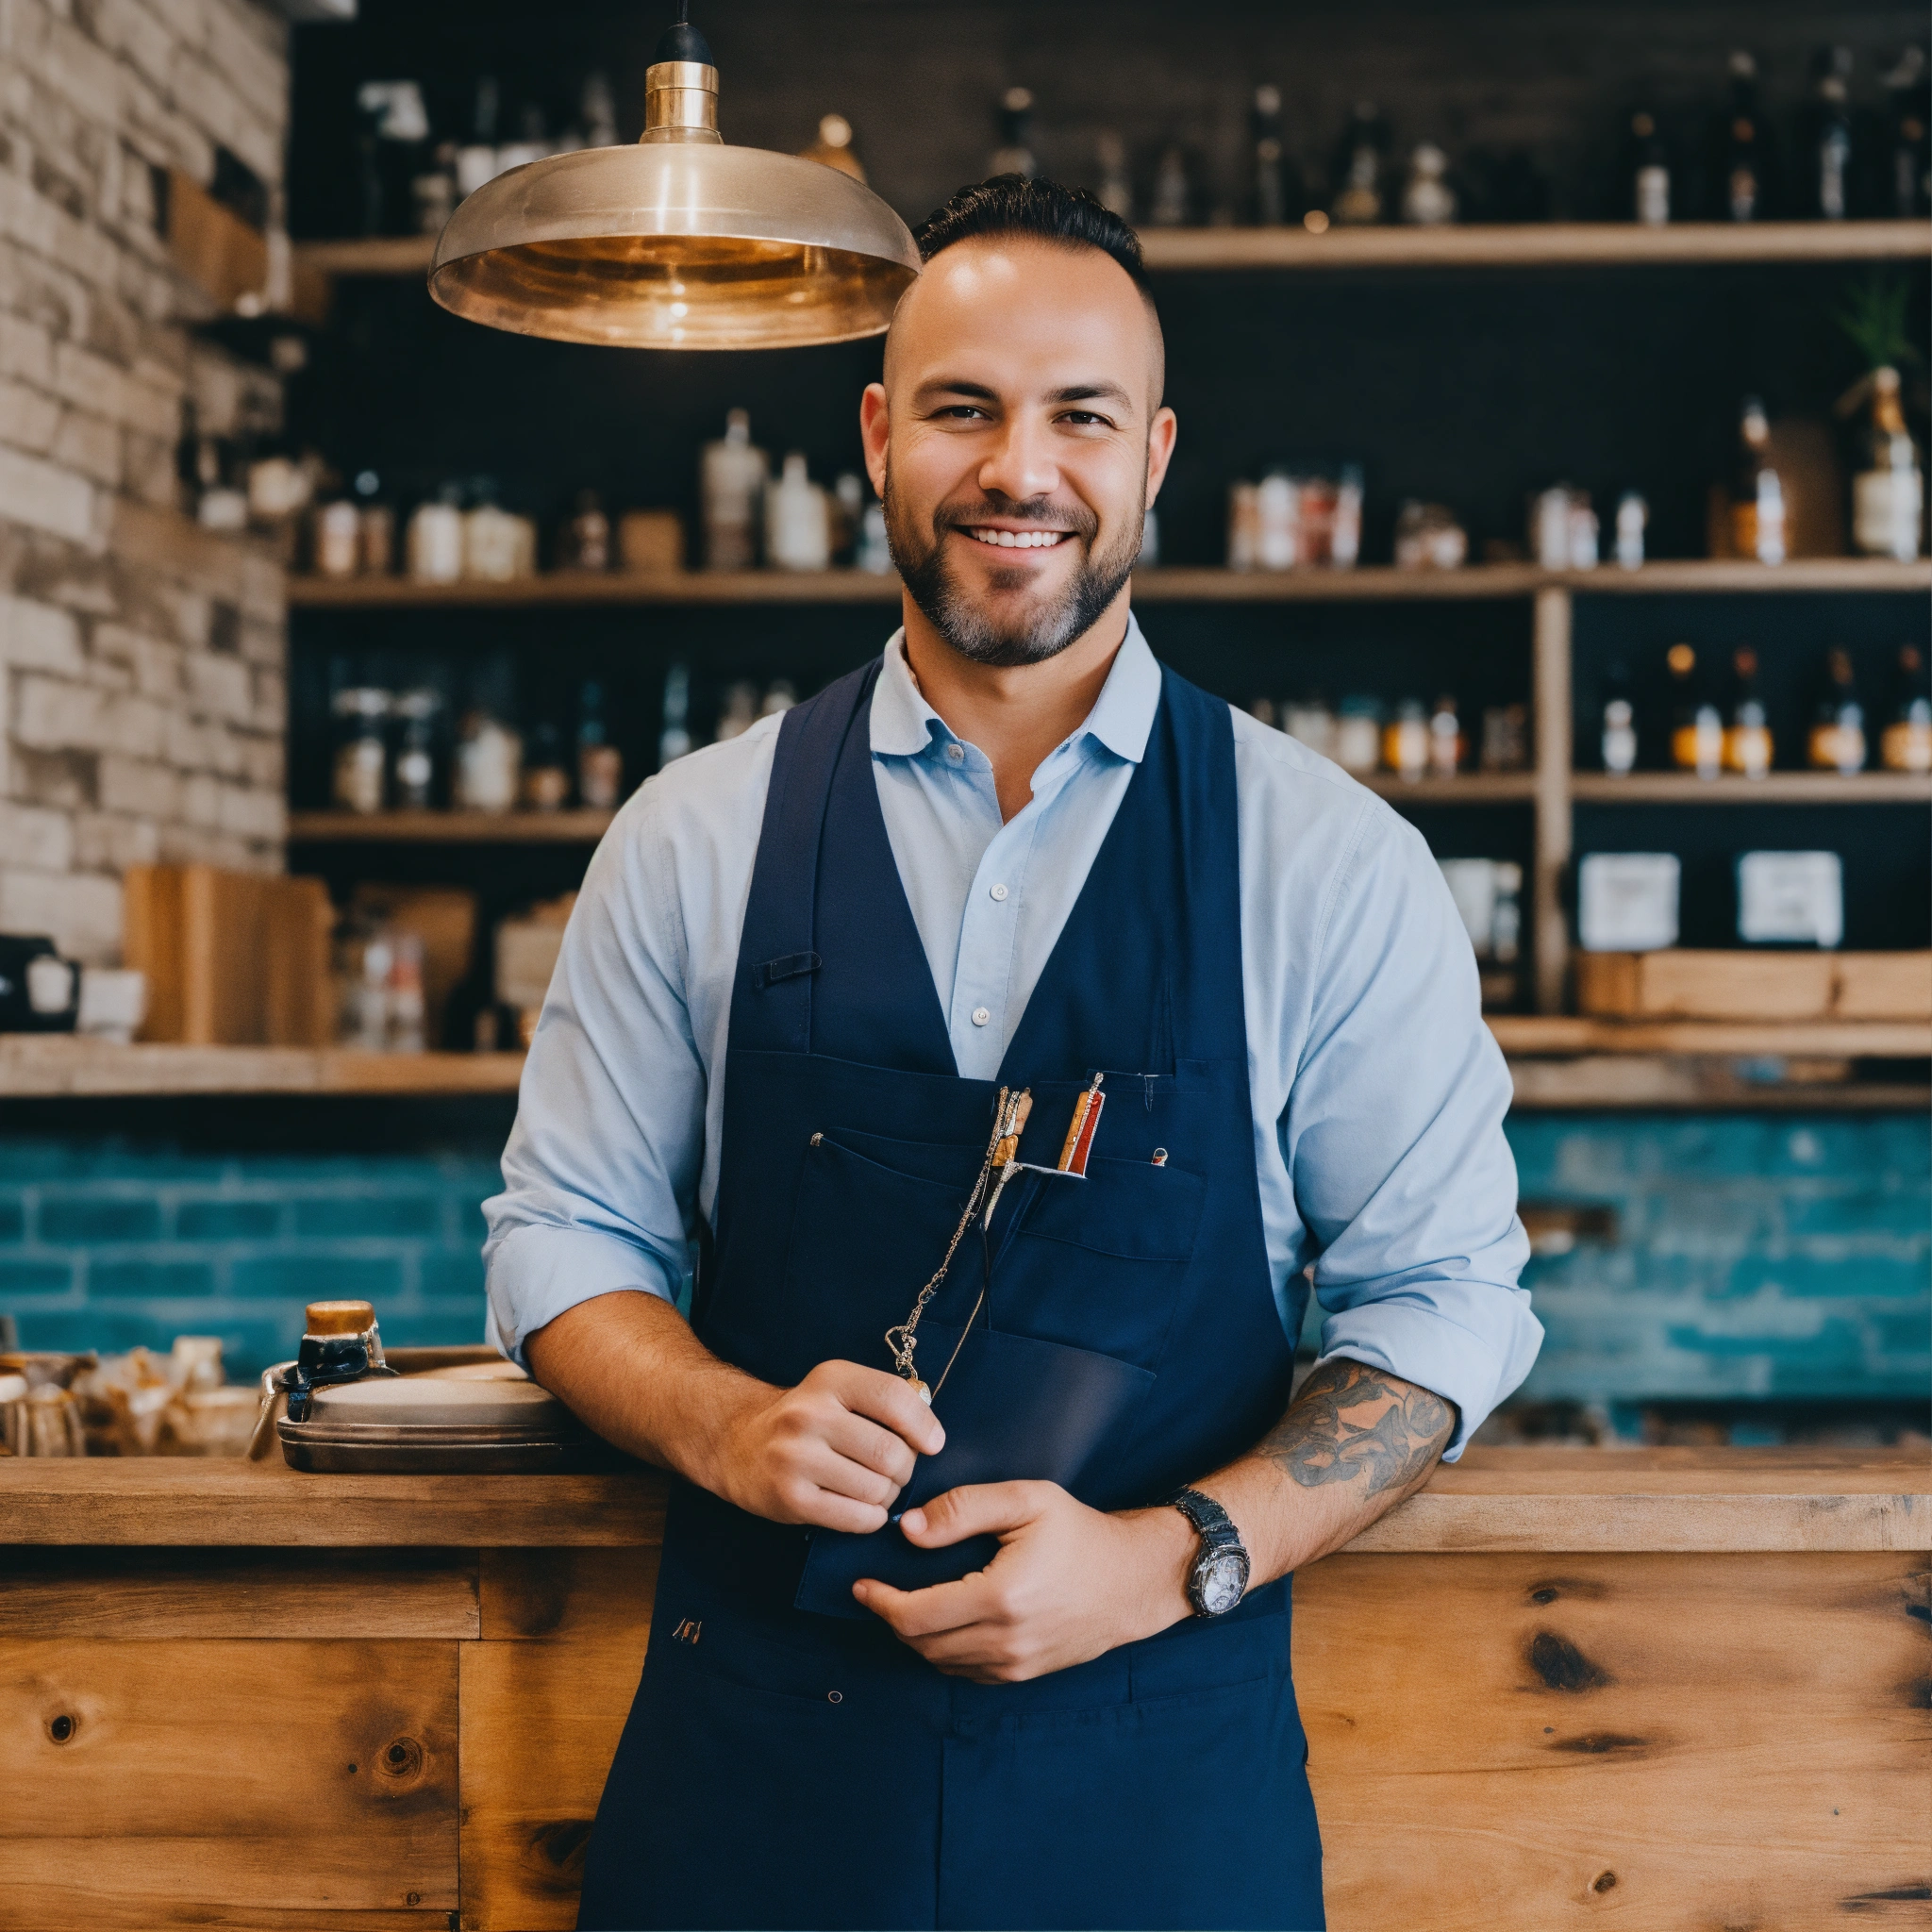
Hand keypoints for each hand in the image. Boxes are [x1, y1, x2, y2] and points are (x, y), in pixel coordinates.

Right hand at [699, 1359, 944, 1532]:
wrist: (739, 1445)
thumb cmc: (807, 1421)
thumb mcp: (838, 1392)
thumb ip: (884, 1401)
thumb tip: (932, 1433)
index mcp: (830, 1380)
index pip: (893, 1397)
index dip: (924, 1425)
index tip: (932, 1443)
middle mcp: (810, 1414)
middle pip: (891, 1452)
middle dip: (904, 1470)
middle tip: (894, 1472)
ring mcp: (796, 1457)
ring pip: (877, 1489)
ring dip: (887, 1497)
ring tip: (873, 1489)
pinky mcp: (790, 1497)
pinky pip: (856, 1518)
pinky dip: (870, 1518)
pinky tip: (861, 1509)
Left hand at [853, 1481, 1194, 1681]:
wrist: (1134, 1579)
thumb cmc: (1080, 1533)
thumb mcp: (1027, 1500)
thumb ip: (964, 1509)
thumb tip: (908, 1529)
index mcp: (1000, 1598)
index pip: (915, 1616)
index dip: (880, 1602)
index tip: (861, 1585)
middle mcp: (1005, 1641)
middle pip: (921, 1644)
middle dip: (892, 1618)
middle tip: (879, 1591)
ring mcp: (1016, 1665)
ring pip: (941, 1663)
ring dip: (916, 1637)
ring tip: (907, 1602)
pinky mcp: (1025, 1675)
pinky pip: (967, 1672)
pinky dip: (945, 1651)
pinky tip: (945, 1621)